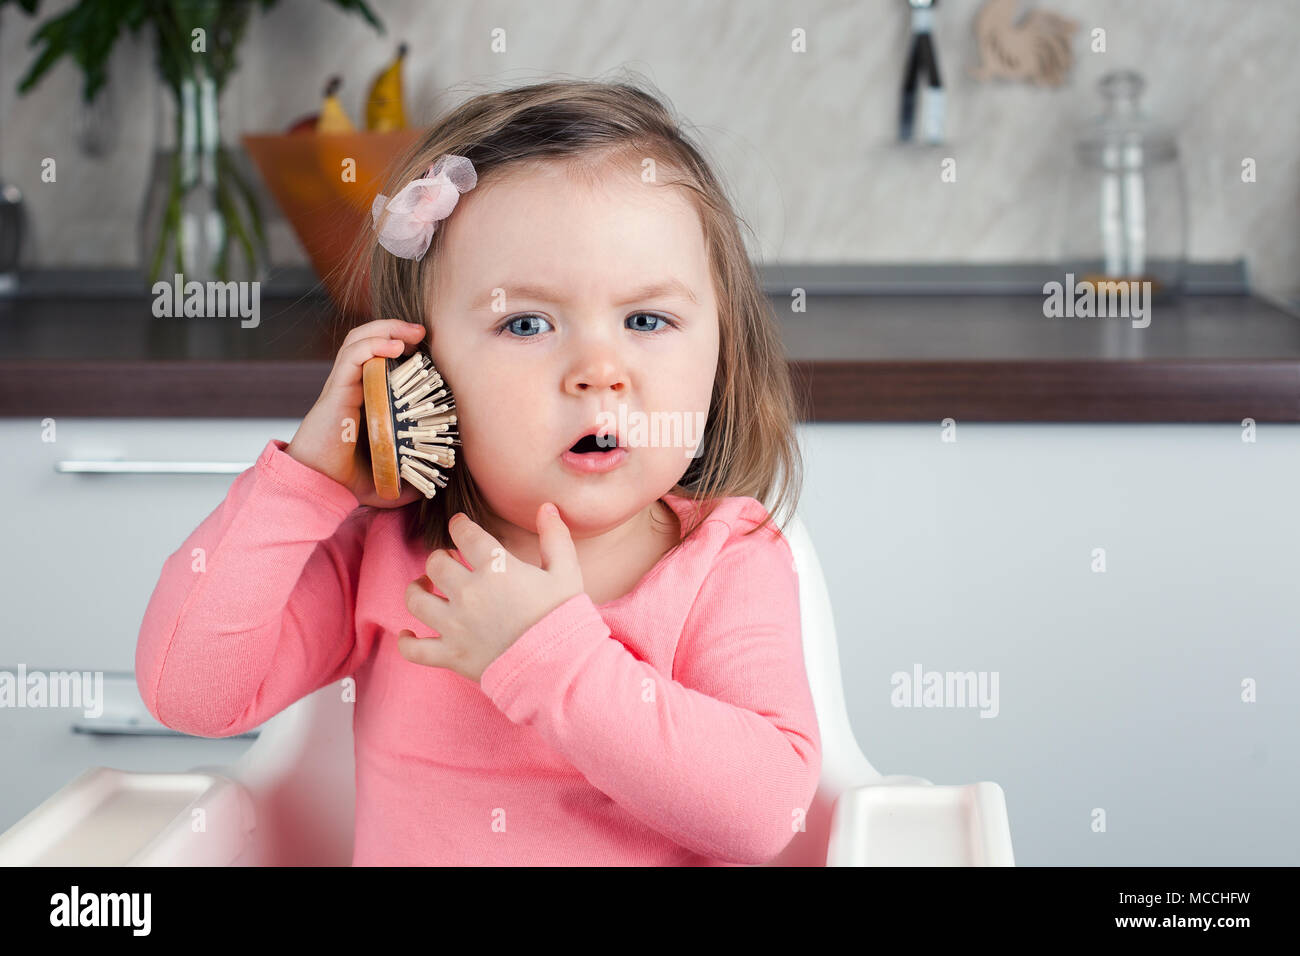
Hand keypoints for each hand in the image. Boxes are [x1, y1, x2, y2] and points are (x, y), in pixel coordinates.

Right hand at [285, 318, 429, 508]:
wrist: (317, 485)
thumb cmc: (346, 480)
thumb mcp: (388, 479)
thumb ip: (409, 478)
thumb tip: (434, 485)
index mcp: (364, 398)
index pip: (379, 358)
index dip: (400, 346)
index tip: (427, 350)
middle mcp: (352, 387)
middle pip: (369, 341)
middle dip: (396, 329)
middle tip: (422, 332)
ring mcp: (343, 386)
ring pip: (359, 341)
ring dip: (386, 329)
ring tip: (412, 333)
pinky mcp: (336, 390)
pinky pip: (351, 356)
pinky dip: (373, 344)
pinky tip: (394, 346)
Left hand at [398, 502, 584, 682]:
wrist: (559, 668)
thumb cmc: (563, 618)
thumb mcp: (566, 572)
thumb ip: (555, 536)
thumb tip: (547, 507)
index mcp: (495, 568)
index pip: (465, 534)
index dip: (460, 525)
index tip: (459, 525)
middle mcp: (469, 593)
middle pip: (435, 564)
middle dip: (439, 557)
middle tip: (448, 559)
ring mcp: (456, 626)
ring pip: (416, 600)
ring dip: (417, 588)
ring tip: (424, 586)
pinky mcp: (451, 655)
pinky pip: (414, 649)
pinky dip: (407, 641)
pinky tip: (408, 633)